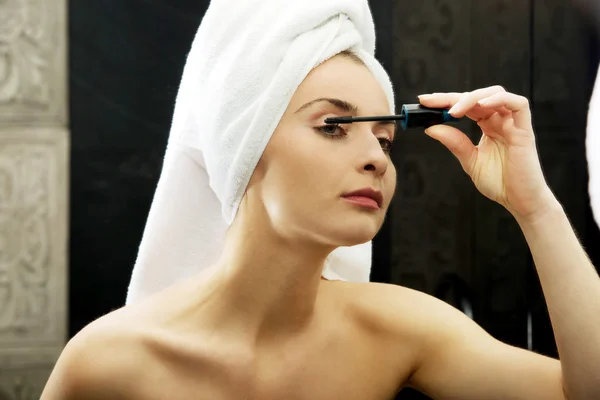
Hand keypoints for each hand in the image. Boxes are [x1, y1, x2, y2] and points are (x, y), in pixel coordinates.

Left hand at [418, 86, 557, 221]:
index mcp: (488, 126)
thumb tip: (431, 128)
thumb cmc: (499, 182)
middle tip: (431, 102)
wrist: (519, 201)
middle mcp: (500, 120)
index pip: (466, 105)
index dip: (445, 100)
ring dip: (472, 97)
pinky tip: (482, 105)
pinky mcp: (525, 130)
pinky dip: (499, 100)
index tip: (424, 101)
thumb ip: (454, 142)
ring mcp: (513, 123)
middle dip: (452, 97)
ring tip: (453, 111)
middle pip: (477, 96)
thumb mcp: (470, 160)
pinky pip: (518, 104)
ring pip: (496, 94)